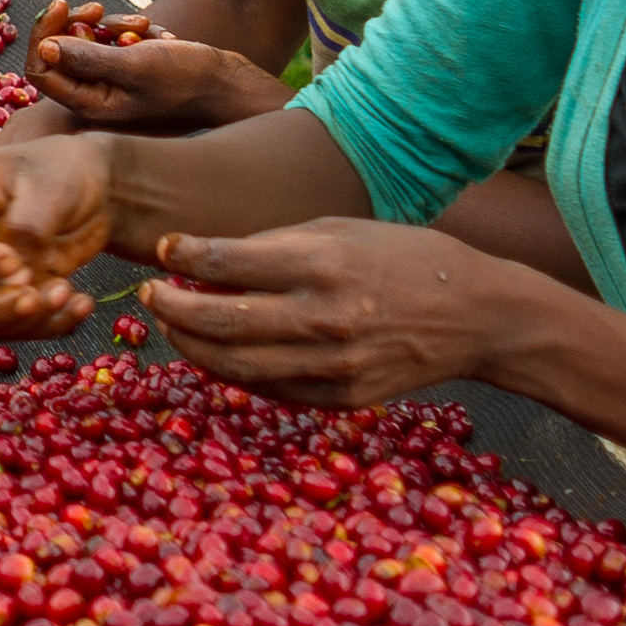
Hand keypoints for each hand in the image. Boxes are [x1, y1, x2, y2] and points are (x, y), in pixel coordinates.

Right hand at [0, 134, 116, 340]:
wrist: (92, 185)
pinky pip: (9, 325)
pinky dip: (46, 325)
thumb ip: (26, 228)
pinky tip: (80, 304)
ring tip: (66, 293)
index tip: (12, 261)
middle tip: (32, 298)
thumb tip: (14, 275)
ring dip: (20, 320)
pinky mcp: (3, 294)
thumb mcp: (48, 186)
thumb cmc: (62, 169)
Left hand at [26, 0, 286, 129]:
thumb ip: (89, 58)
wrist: (230, 84)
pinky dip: (133, 30)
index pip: (43, 69)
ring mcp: (115, 81)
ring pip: (91, 40)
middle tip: (96, 8)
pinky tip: (162, 34)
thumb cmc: (188, 80)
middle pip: (62, 51)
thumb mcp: (137, 65)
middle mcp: (97, 96)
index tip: (61, 5)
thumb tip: (45, 48)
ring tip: (146, 26)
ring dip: (113, 24)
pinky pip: (116, 39)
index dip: (45, 34)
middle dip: (79, 24)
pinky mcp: (131, 67)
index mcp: (91, 104)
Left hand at [135, 221, 510, 406]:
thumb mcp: (338, 229)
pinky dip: (234, 370)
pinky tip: (219, 351)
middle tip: (149, 295)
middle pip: (218, 321)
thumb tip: (203, 260)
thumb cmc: (401, 257)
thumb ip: (271, 246)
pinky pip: (269, 387)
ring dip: (191, 346)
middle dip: (169, 308)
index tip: (164, 251)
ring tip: (172, 326)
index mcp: (320, 264)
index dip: (181, 258)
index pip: (223, 263)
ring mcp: (332, 364)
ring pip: (234, 365)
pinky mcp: (342, 397)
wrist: (477, 314)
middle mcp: (322, 317)